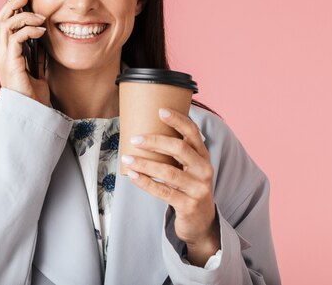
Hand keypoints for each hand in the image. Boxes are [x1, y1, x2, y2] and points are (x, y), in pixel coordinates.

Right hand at [0, 0, 50, 105]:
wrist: (32, 114)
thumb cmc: (33, 97)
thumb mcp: (37, 71)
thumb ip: (36, 56)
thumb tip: (43, 39)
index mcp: (5, 55)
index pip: (0, 25)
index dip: (9, 9)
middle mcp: (0, 54)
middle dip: (12, 4)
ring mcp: (3, 59)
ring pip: (5, 25)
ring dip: (23, 16)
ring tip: (40, 18)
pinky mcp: (10, 63)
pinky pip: (15, 38)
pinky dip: (29, 30)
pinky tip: (41, 32)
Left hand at [122, 107, 219, 265]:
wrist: (200, 222)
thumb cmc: (187, 187)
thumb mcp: (187, 167)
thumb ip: (174, 152)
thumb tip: (144, 130)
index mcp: (203, 156)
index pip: (193, 132)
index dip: (178, 120)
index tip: (160, 111)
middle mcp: (204, 169)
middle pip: (180, 149)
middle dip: (155, 141)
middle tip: (135, 139)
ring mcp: (198, 188)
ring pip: (168, 172)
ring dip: (145, 164)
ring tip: (127, 158)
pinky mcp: (188, 205)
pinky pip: (163, 192)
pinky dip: (145, 182)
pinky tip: (132, 176)